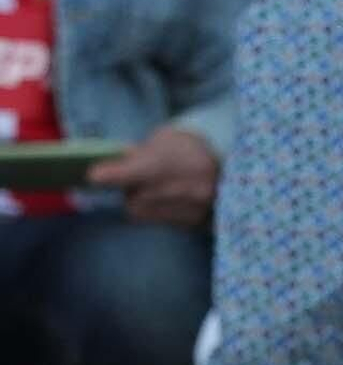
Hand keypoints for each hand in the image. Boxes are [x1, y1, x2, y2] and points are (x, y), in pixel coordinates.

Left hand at [88, 125, 219, 226]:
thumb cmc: (188, 146)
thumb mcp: (163, 141)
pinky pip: (161, 221)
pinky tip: (169, 199)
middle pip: (134, 201)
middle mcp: (182, 189)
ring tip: (153, 190)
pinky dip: (158, 211)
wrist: (229, 163)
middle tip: (135, 181)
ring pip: (144, 214)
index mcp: (173, 162)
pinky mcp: (194, 223)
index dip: (111, 174)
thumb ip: (138, 157)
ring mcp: (190, 210)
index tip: (92, 176)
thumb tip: (110, 171)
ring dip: (141, 204)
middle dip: (128, 193)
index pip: (134, 172)